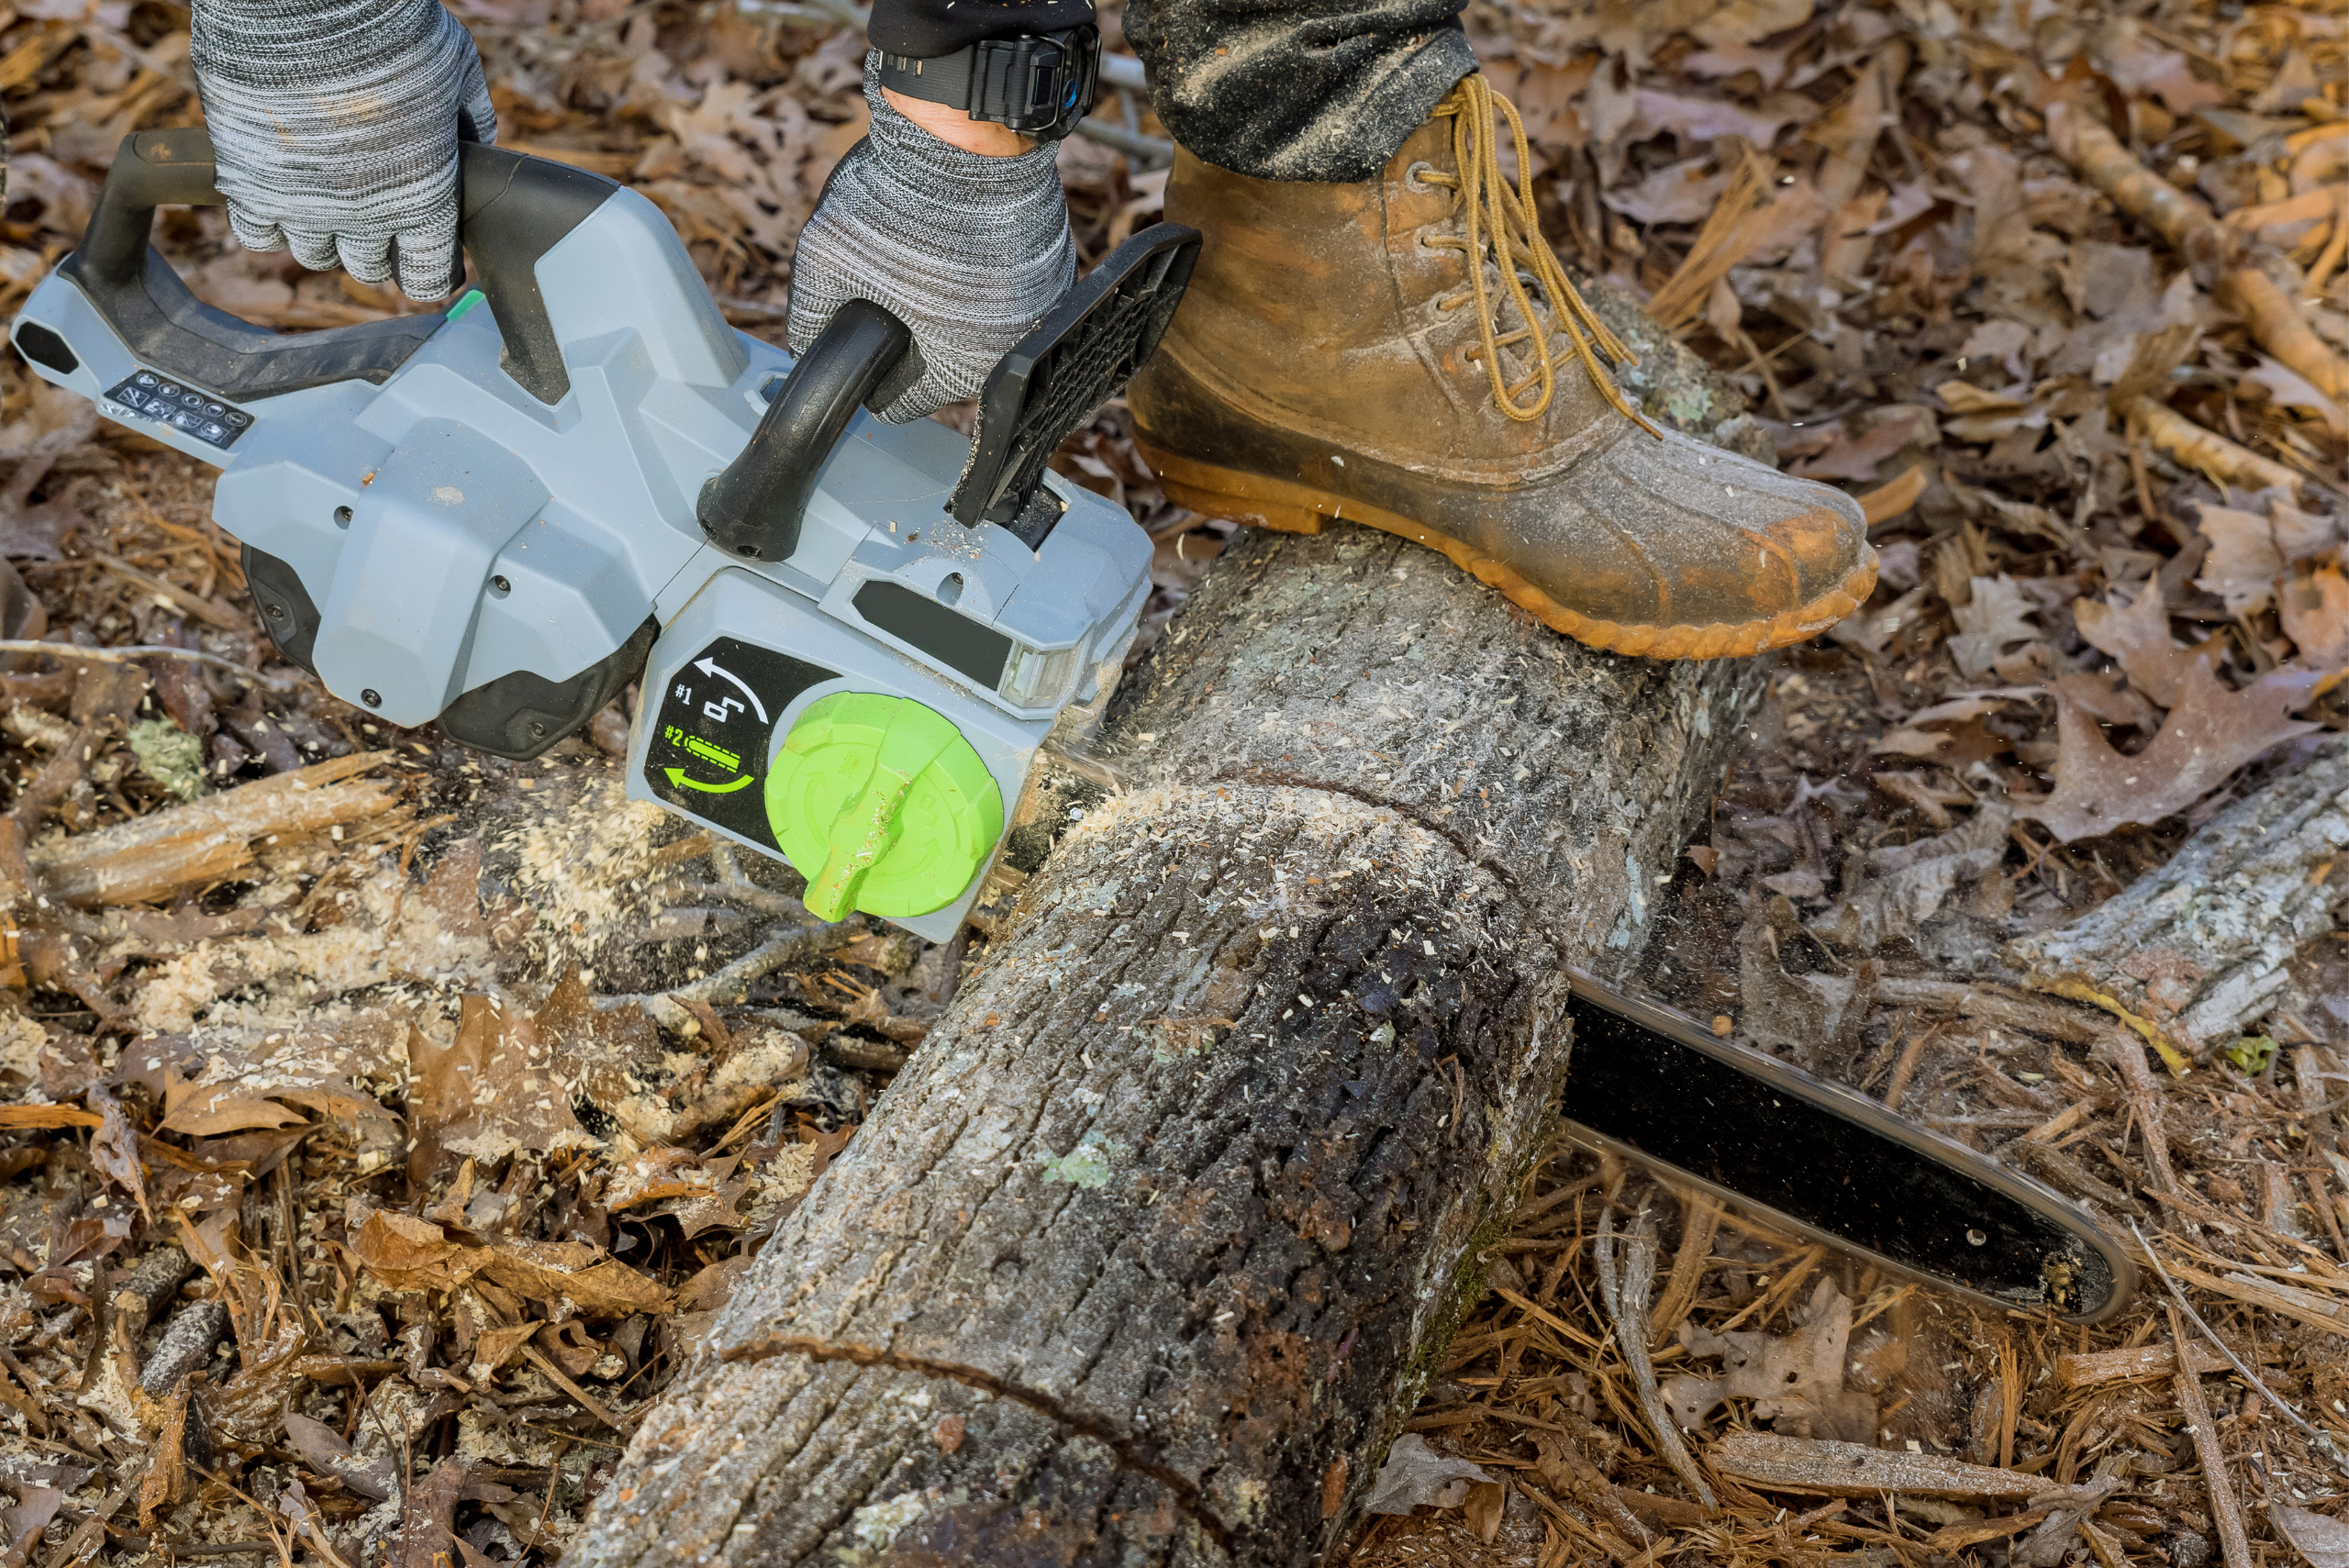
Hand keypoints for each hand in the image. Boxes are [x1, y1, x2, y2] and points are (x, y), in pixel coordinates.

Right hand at [190, 0, 496, 300]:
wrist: (302, 2)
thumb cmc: (389, 28)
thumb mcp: (456, 68)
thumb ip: (472, 118)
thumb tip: (476, 144)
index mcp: (423, 199)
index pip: (429, 278)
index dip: (430, 269)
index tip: (428, 255)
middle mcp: (363, 217)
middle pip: (368, 268)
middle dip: (375, 248)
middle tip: (374, 215)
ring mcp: (301, 205)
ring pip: (313, 253)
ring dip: (322, 232)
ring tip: (326, 197)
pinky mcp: (246, 184)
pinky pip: (256, 234)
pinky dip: (268, 220)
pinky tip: (280, 192)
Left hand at [786, 55, 1074, 422]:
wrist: (966, 130)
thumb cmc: (902, 200)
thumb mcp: (827, 258)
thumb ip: (810, 315)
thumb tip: (803, 345)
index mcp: (961, 365)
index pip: (904, 401)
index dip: (872, 377)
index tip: (863, 344)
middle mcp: (1012, 347)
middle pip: (944, 364)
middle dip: (913, 334)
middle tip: (888, 285)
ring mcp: (1044, 304)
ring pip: (980, 325)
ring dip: (950, 303)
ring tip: (922, 255)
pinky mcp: (1058, 264)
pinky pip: (1008, 287)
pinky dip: (982, 271)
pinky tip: (957, 236)